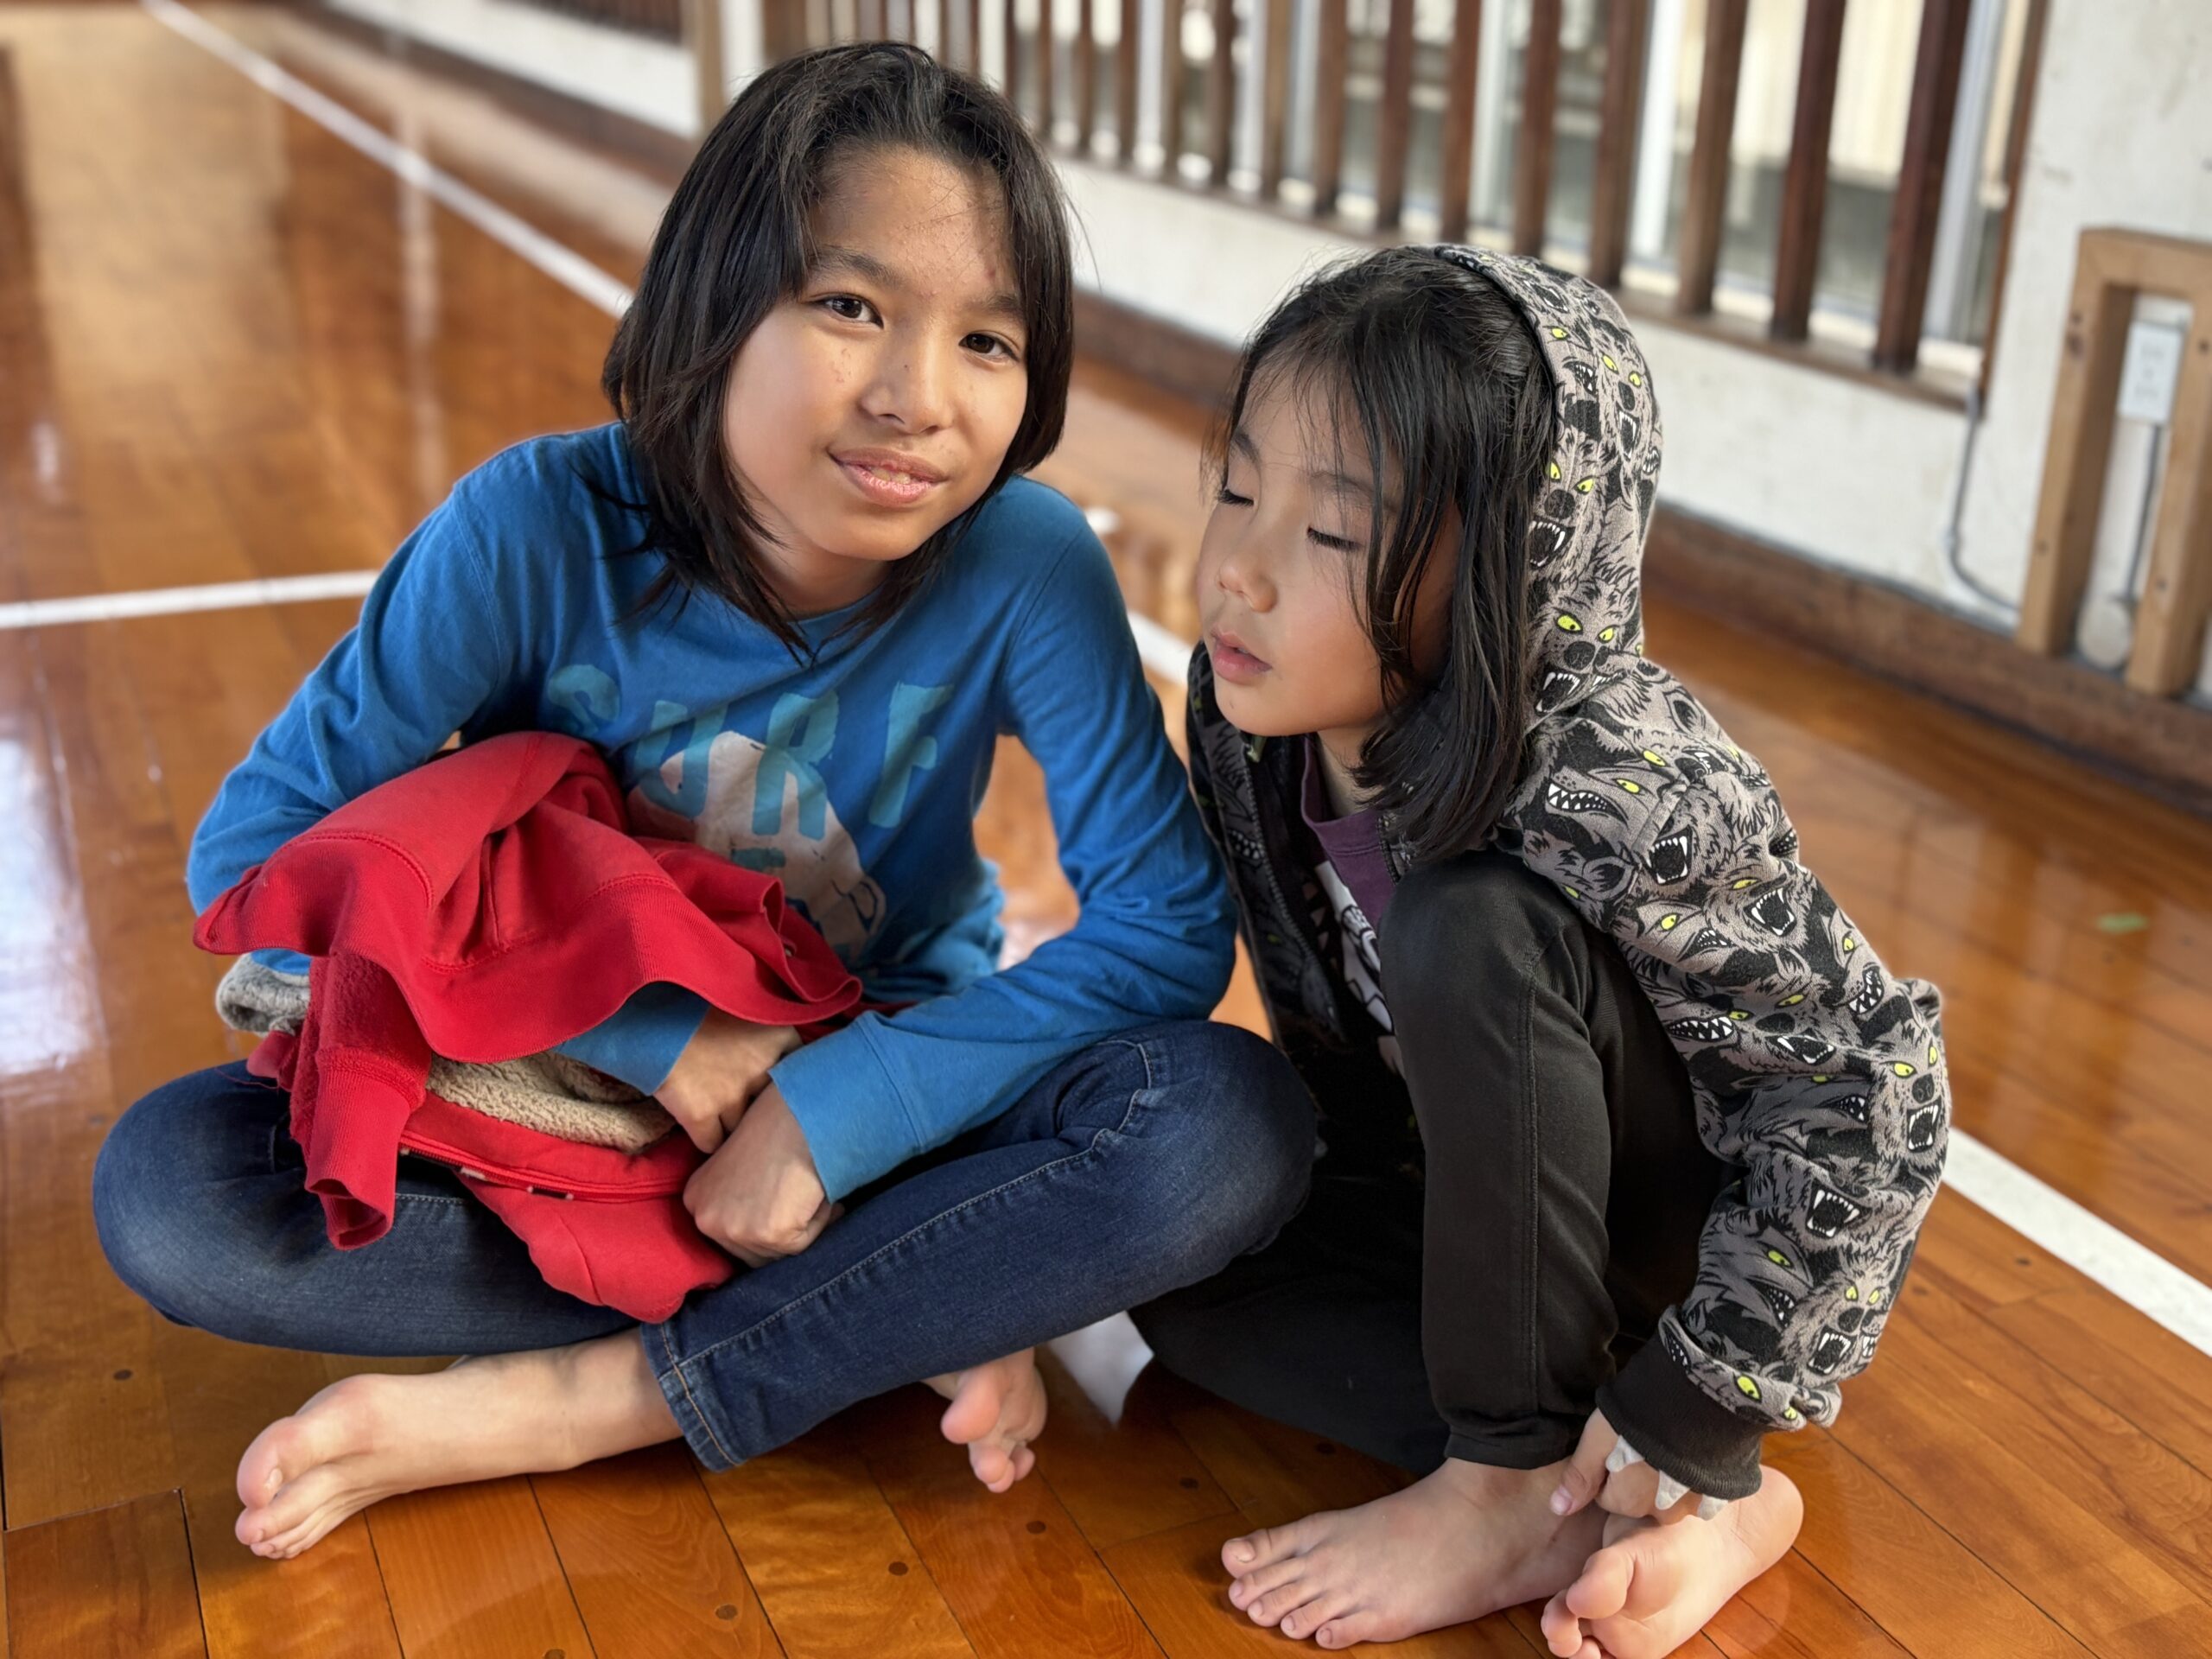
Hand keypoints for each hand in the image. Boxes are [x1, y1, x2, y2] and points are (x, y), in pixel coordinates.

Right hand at [656, 1009, 800, 1154]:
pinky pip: (712, 1143)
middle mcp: (763, 1070)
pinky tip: (703, 1129)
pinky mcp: (701, 1115)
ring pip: (742, 1129)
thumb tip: (784, 1042)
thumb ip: (770, 1028)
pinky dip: (708, 1140)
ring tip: (723, 1119)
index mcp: (779, 1038)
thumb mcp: (745, 1005)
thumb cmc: (697, 1002)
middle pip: (772, 1107)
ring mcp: (733, 1096)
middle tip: (749, 1107)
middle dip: (762, 1110)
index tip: (774, 1086)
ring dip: (735, 1127)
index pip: (798, 1072)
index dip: (783, 1081)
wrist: (649, 1011)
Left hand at [682, 1084, 840, 1267]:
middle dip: (781, 1233)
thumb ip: (736, 1198)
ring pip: (778, 1253)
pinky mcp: (768, 1235)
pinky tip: (816, 1194)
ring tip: (808, 1191)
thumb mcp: (737, 1167)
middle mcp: (705, 1218)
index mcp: (695, 1198)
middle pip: (751, 1254)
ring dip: (801, 1226)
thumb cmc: (777, 1129)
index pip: (729, 1236)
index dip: (763, 1223)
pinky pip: (802, 1244)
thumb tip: (760, 1222)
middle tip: (801, 1201)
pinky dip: (817, 1222)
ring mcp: (734, 1229)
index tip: (782, 1202)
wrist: (799, 1113)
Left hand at [1549, 1409, 1706, 1524]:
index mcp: (1629, 1502)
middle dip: (1637, 1477)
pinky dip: (1694, 1477)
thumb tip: (1558, 1509)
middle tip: (1642, 1441)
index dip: (1607, 1469)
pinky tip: (1692, 1451)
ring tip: (1669, 1442)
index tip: (1616, 1445)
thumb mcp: (1598, 1438)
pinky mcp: (1719, 1491)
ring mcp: (1695, 1504)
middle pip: (1639, 1500)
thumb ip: (1579, 1475)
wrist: (1702, 1399)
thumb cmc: (1640, 1416)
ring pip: (1668, 1498)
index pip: (1607, 1497)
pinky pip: (1699, 1492)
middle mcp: (1663, 1513)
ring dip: (1667, 1478)